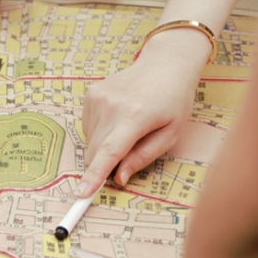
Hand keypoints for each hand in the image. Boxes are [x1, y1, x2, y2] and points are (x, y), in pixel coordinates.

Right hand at [77, 32, 206, 197]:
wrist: (166, 63)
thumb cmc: (174, 100)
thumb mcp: (171, 133)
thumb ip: (144, 156)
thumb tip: (119, 176)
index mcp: (136, 116)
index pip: (110, 151)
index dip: (95, 175)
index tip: (82, 193)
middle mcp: (113, 105)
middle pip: (96, 150)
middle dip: (103, 166)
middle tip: (122, 165)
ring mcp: (98, 97)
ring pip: (91, 140)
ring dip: (105, 147)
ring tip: (129, 130)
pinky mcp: (91, 94)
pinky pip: (89, 127)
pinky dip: (101, 132)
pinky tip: (119, 119)